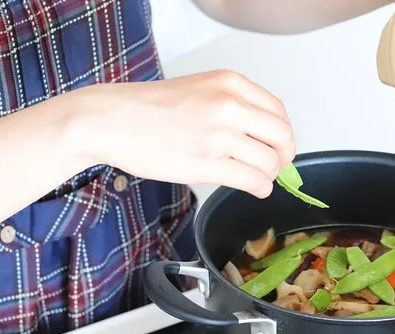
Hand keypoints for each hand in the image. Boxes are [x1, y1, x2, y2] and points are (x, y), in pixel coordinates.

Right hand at [71, 70, 295, 197]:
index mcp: (230, 83)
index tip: (279, 146)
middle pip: (282, 137)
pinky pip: (252, 180)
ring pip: (269, 162)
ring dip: (268, 175)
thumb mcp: (201, 89)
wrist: (111, 119)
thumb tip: (266, 135)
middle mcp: (229, 105)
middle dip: (283, 156)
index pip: (279, 112)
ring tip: (256, 177)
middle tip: (275, 166)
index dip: (283, 134)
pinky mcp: (207, 163)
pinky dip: (260, 188)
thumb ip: (235, 106)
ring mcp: (219, 135)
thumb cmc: (150, 107)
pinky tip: (254, 188)